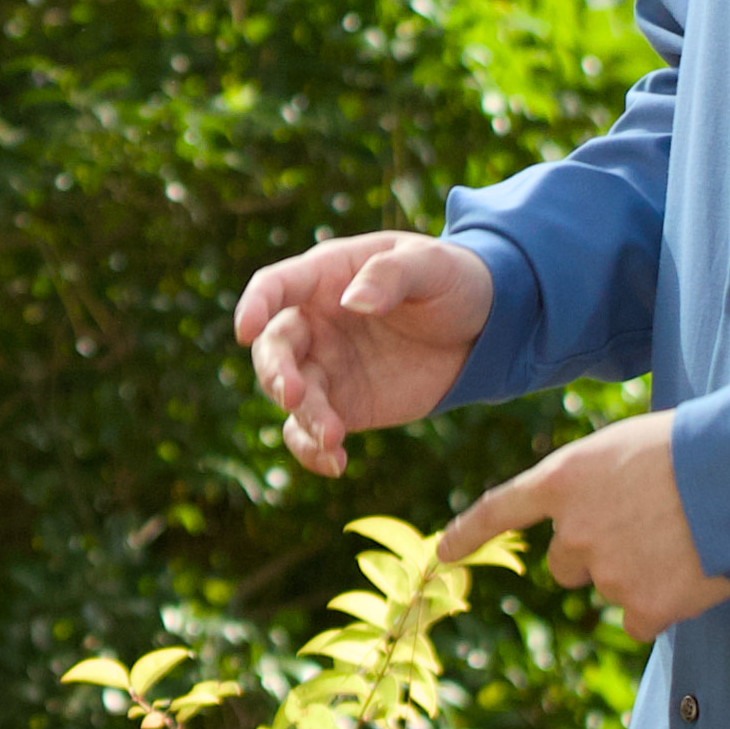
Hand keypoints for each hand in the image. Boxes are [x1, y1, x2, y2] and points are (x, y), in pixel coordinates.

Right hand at [232, 230, 493, 477]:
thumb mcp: (430, 264)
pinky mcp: (347, 406)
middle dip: (277, 372)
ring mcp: (327, 367)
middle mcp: (315, 323)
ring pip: (293, 397)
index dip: (255, 305)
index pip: (275, 286)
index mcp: (326, 276)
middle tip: (295, 395)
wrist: (484, 326)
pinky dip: (316, 451)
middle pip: (274, 347)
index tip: (245, 330)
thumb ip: (390, 276)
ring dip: (304, 418)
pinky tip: (335, 464)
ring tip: (333, 438)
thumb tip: (354, 302)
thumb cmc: (450, 278)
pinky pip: (314, 431)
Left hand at [443, 412, 729, 641]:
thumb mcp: (627, 447)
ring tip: (682, 537)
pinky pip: (640, 621)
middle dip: (595, 553)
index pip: (500, 510)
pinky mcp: (643, 607)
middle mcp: (573, 529)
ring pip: (610, 587)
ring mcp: (606, 571)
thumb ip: (597, 487)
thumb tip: (607, 520)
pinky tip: (691, 574)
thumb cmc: (694, 445)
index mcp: (564, 479)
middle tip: (645, 529)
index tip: (442, 553)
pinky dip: (663, 606)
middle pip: (564, 563)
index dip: (469, 533)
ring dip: (640, 573)